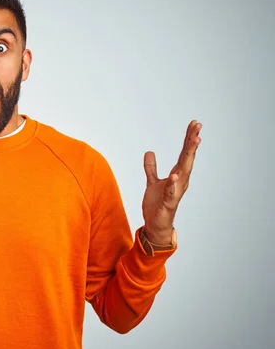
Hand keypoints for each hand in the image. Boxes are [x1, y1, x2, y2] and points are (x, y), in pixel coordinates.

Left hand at [142, 120, 202, 243]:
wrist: (156, 224)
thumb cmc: (157, 204)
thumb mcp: (152, 182)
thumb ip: (151, 168)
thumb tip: (149, 152)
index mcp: (177, 175)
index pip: (184, 153)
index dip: (188, 139)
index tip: (194, 124)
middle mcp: (180, 181)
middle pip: (187, 158)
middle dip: (192, 142)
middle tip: (198, 126)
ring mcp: (176, 191)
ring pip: (184, 171)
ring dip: (189, 156)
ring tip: (194, 141)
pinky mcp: (168, 203)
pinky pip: (171, 192)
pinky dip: (173, 183)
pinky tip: (175, 175)